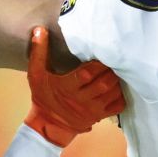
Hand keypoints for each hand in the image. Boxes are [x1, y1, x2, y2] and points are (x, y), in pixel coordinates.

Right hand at [24, 27, 124, 146]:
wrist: (48, 126)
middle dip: (111, 70)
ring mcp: (92, 110)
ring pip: (112, 94)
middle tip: (113, 60)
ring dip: (117, 81)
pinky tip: (117, 87)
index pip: (88, 73)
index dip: (98, 64)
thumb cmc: (43, 98)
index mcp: (67, 87)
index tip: (101, 53)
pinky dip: (121, 96)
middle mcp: (82, 100)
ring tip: (116, 70)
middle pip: (104, 83)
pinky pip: (117, 107)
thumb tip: (40, 30)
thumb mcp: (36, 75)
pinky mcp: (99, 117)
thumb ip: (39, 52)